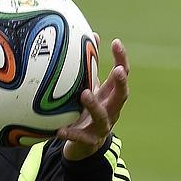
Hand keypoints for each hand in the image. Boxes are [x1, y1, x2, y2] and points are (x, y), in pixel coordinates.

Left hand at [57, 38, 129, 160]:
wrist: (82, 144)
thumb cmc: (85, 109)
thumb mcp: (88, 86)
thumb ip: (89, 66)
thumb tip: (89, 35)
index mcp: (109, 95)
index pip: (121, 75)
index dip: (121, 59)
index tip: (116, 42)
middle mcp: (110, 110)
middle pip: (121, 96)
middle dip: (121, 83)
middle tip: (117, 71)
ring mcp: (101, 126)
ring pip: (102, 116)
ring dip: (94, 105)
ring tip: (85, 94)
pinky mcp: (89, 141)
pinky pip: (80, 137)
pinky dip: (71, 133)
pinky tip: (59, 130)